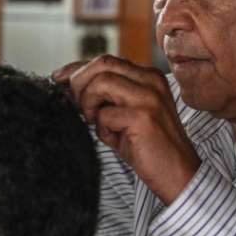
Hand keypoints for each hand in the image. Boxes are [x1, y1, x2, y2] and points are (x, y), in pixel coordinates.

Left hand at [52, 55, 200, 205]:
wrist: (178, 174)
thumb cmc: (149, 148)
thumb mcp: (125, 116)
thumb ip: (104, 99)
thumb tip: (67, 89)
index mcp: (149, 77)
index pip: (105, 61)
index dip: (76, 68)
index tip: (57, 78)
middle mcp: (151, 81)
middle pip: (102, 64)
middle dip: (79, 84)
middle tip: (78, 109)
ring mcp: (148, 97)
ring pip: (100, 82)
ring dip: (89, 104)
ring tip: (97, 124)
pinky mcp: (142, 117)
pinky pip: (105, 114)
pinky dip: (102, 129)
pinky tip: (115, 140)